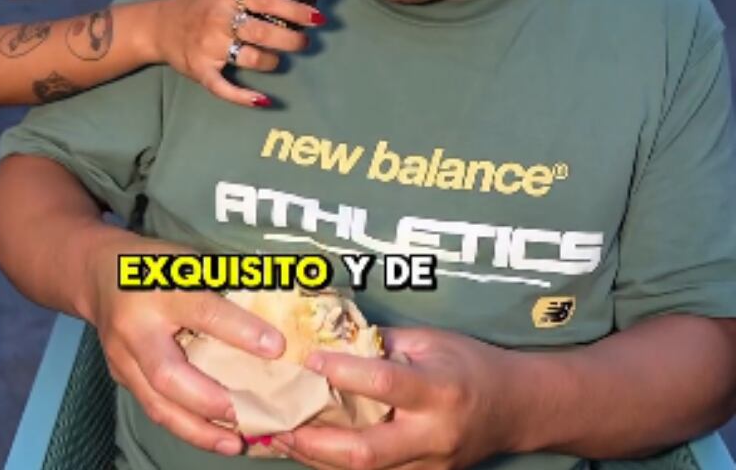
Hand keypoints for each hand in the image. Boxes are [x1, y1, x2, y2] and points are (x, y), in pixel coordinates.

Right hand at [81, 233, 284, 457]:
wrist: (97, 273)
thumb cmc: (154, 265)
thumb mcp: (187, 262)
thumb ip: (224, 287)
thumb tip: (273, 324)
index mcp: (157, 287)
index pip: (200, 310)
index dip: (240, 331)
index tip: (276, 348)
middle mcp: (134, 327)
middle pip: (168, 374)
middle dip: (211, 400)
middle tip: (251, 415)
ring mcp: (122, 357)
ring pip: (157, 404)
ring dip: (198, 429)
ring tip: (234, 443)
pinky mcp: (121, 377)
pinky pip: (154, 408)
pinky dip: (186, 427)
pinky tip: (215, 436)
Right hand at [149, 0, 319, 105]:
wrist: (157, 25)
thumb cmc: (198, 6)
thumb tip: (294, 10)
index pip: (268, 1)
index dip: (296, 11)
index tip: (318, 19)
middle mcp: (217, 19)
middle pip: (264, 32)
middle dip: (291, 40)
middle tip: (302, 43)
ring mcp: (208, 46)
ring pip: (252, 58)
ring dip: (272, 61)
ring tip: (276, 59)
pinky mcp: (200, 69)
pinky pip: (224, 87)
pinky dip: (244, 96)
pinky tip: (262, 100)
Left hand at [273, 328, 516, 469]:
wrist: (517, 409)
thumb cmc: (470, 365)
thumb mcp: (430, 341)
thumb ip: (379, 343)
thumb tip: (327, 335)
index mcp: (438, 391)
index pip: (382, 383)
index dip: (341, 373)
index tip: (306, 360)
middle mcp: (433, 435)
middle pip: (366, 451)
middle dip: (315, 442)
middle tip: (276, 423)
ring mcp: (429, 464)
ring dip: (315, 458)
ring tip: (277, 438)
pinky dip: (334, 465)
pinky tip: (305, 449)